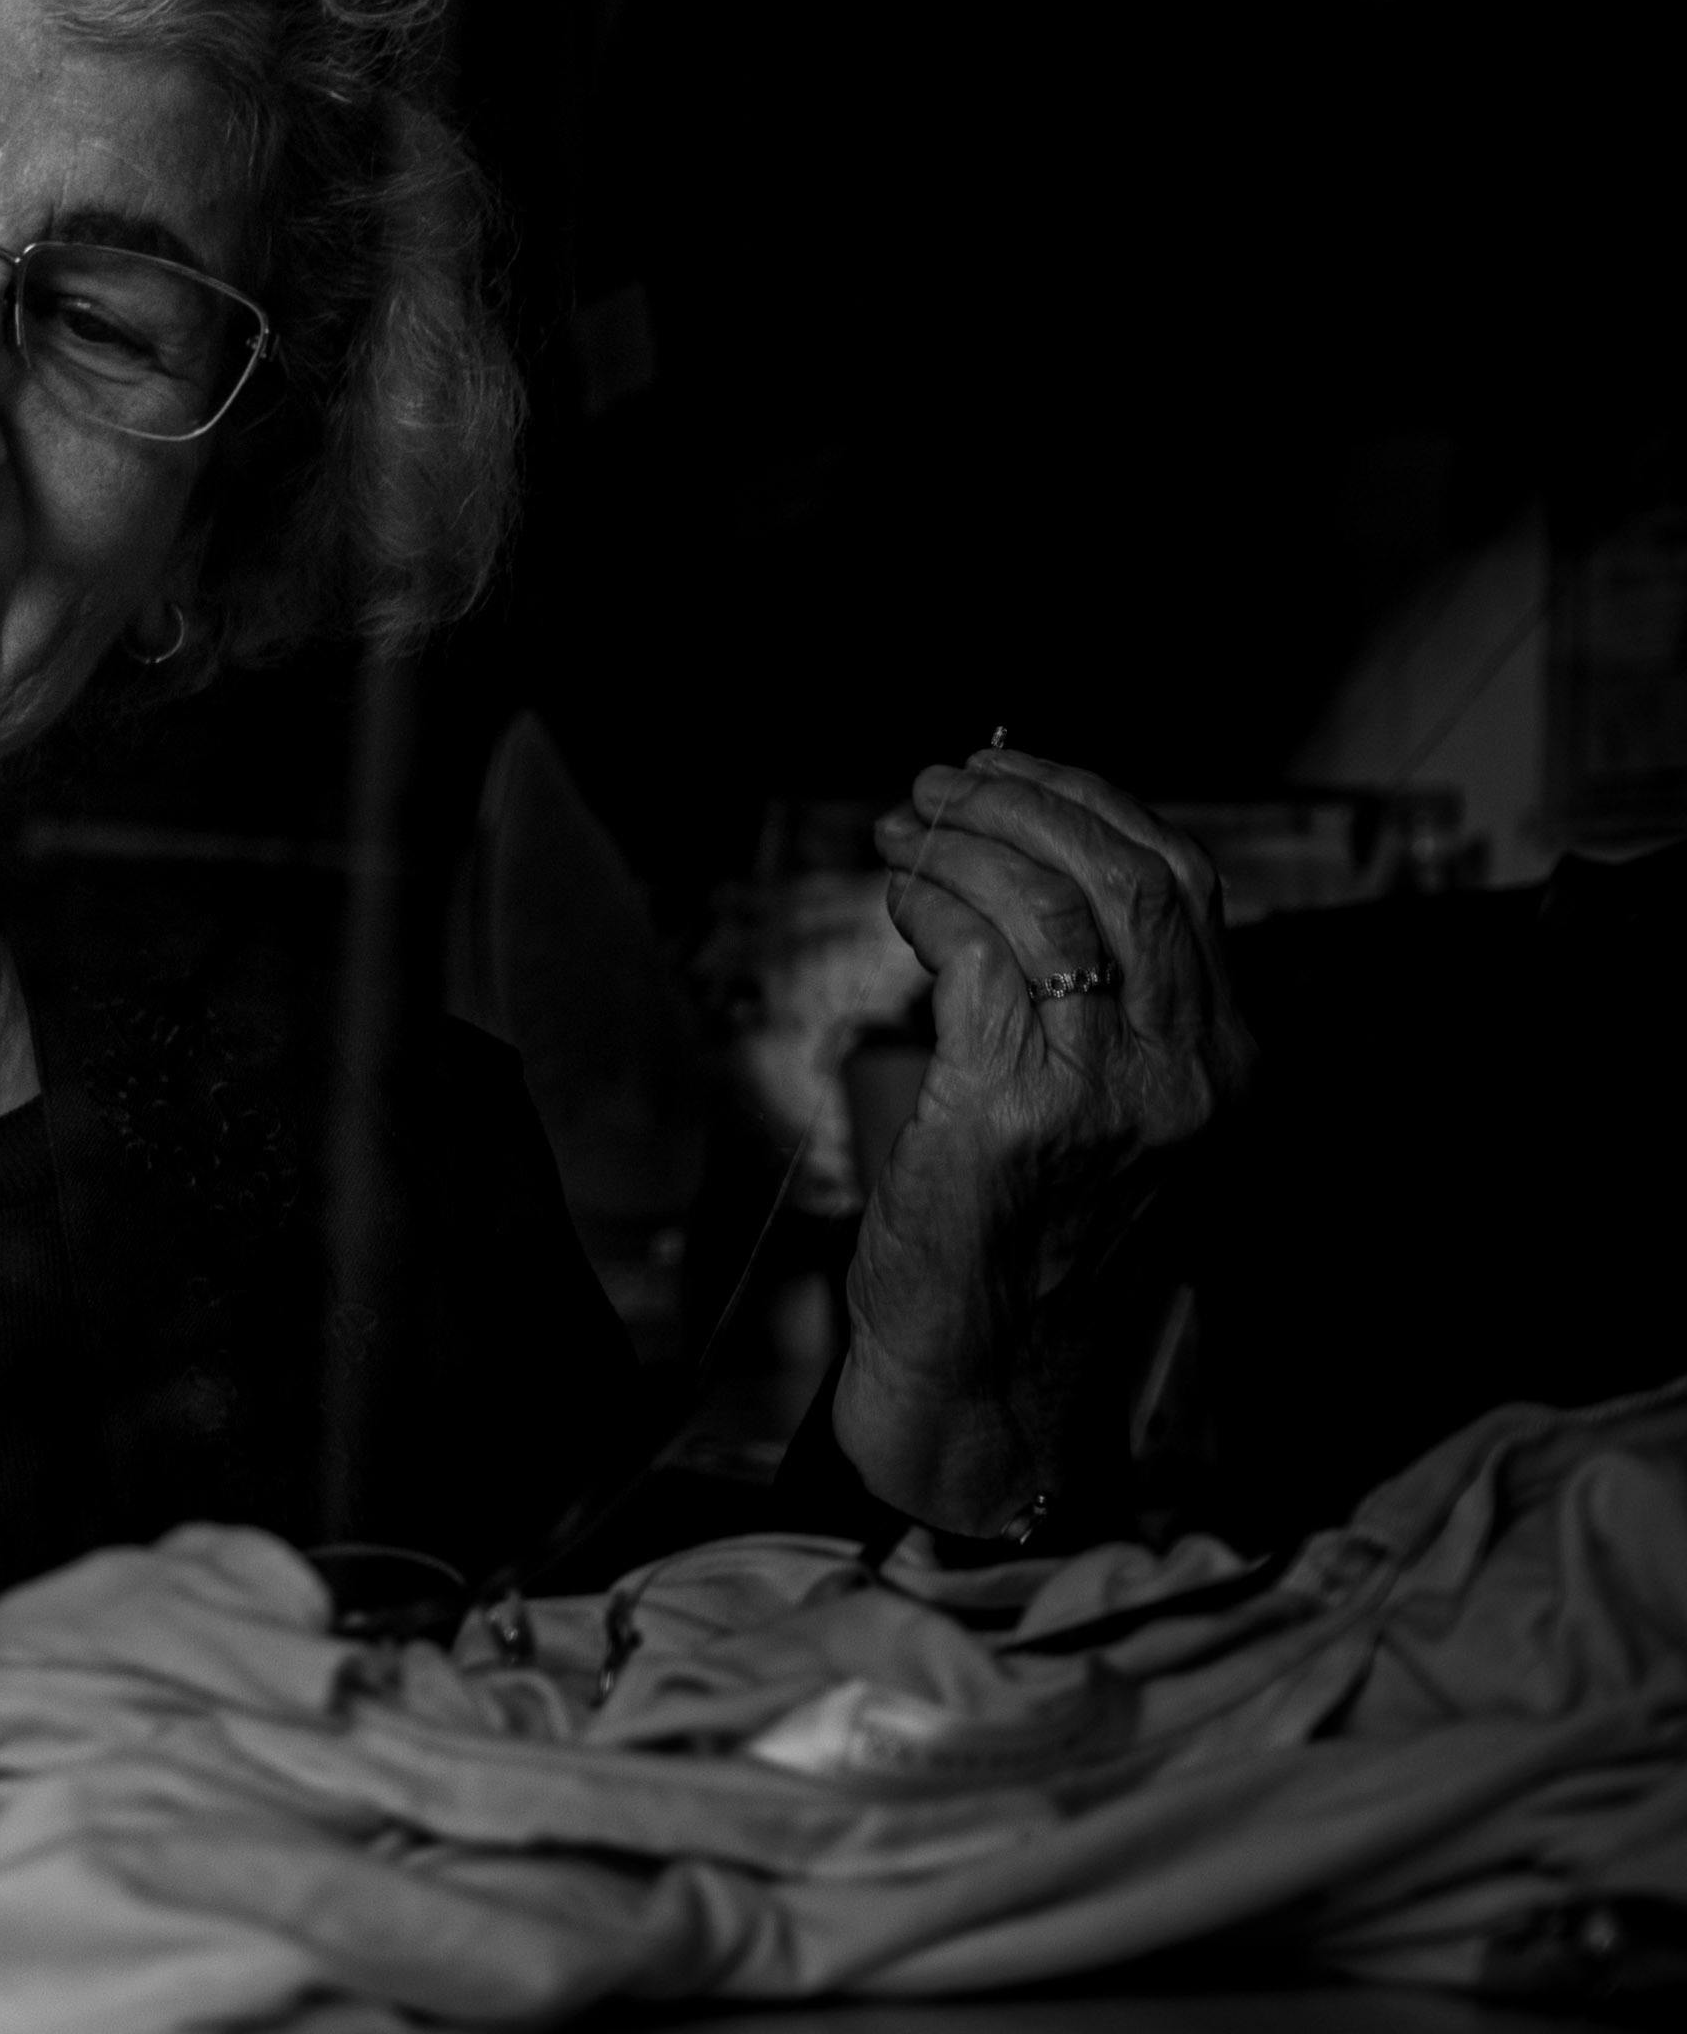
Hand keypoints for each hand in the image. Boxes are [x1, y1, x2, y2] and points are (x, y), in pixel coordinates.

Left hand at [841, 741, 1249, 1535]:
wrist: (992, 1364)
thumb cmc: (1030, 1223)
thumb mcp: (1111, 1104)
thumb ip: (1104, 997)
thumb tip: (1029, 850)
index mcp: (1229, 1062)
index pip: (1190, 881)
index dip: (1095, 801)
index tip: (1012, 769)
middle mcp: (1192, 1076)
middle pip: (1131, 874)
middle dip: (1026, 802)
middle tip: (940, 785)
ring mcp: (1113, 1096)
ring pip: (1052, 901)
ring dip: (964, 841)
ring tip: (905, 831)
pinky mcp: (1017, 1114)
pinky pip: (977, 956)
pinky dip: (932, 902)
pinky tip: (903, 900)